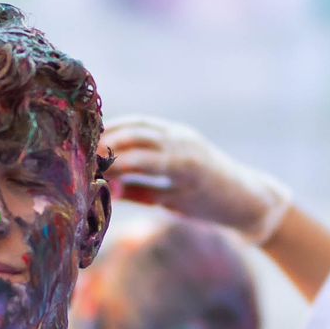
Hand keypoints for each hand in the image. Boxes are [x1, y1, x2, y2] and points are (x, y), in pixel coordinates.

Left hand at [101, 116, 291, 243]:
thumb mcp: (172, 187)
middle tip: (78, 156)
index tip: (83, 142)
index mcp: (177, 136)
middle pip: (135, 132)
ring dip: (112, 158)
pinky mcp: (192, 180)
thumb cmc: (209, 197)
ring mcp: (188, 157)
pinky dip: (131, 179)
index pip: (136, 124)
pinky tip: (113, 187)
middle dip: (105, 142)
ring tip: (89, 169)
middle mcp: (181, 140)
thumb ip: (142, 186)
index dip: (109, 130)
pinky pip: (154, 176)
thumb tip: (108, 193)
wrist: (251, 204)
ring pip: (142, 150)